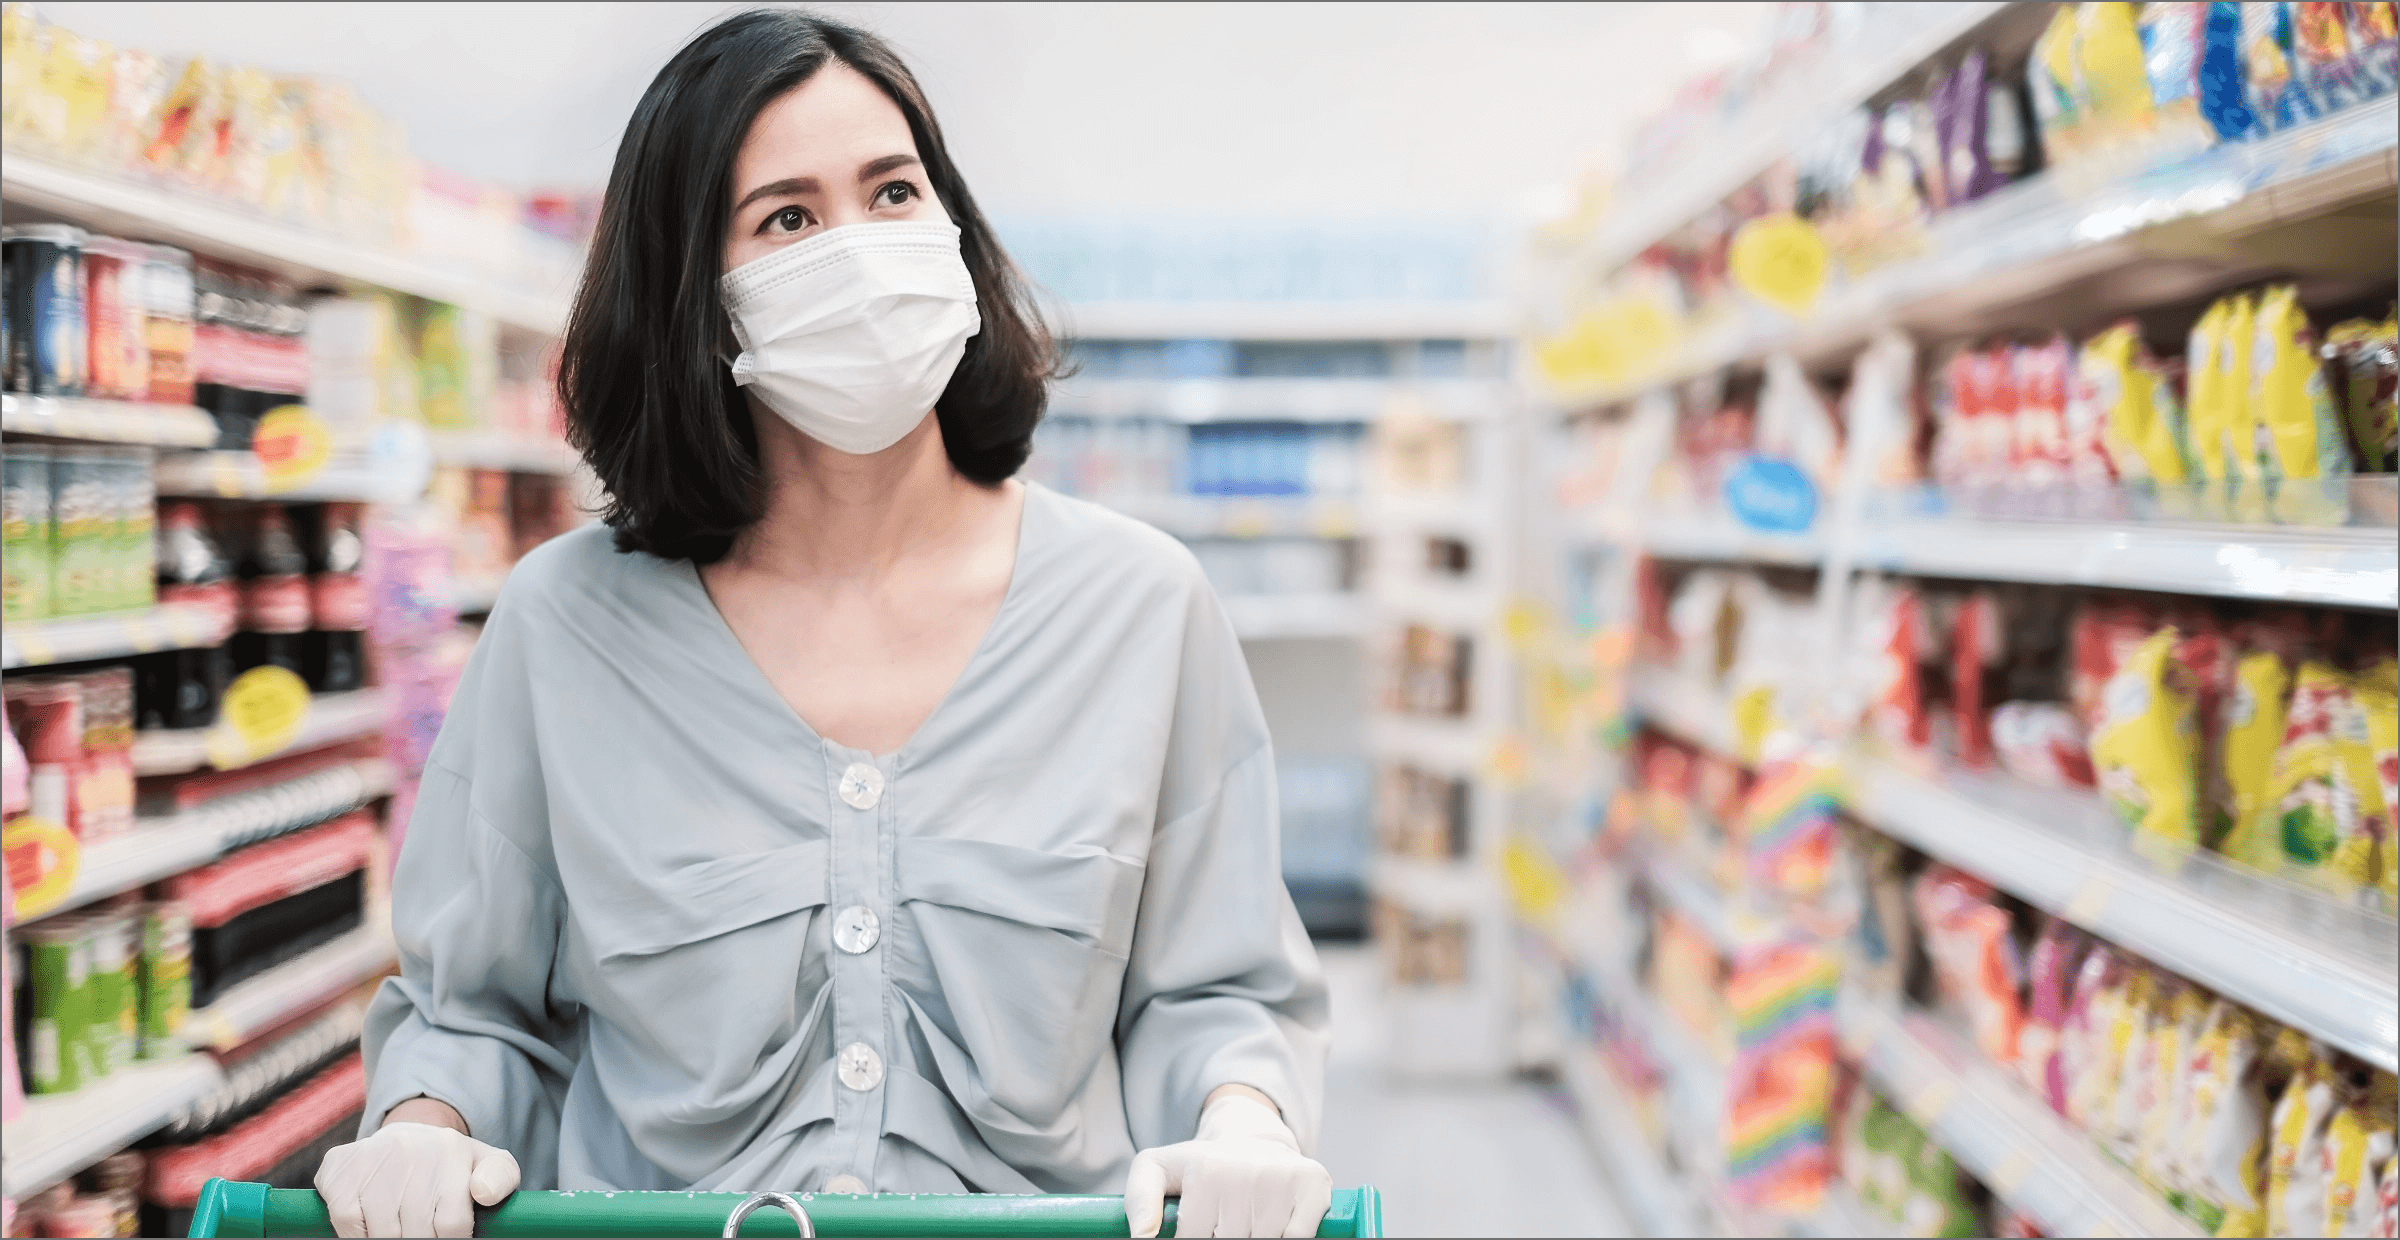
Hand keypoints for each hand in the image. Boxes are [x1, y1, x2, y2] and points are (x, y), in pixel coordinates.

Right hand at [315, 1118, 519, 1236]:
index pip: (453, 1224)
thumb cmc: (450, 1166)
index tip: (447, 1236)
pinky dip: (360, 1236)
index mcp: (452, 1150)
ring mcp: (371, 1158)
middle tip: (422, 1232)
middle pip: (417, 1233)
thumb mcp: (487, 1165)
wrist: (404, 1136)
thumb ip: (500, 1179)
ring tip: (401, 1228)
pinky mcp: (338, 1169)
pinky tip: (373, 1222)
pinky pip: (350, 1226)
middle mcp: (411, 1149)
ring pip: (384, 1234)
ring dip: (393, 1239)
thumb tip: (485, 1193)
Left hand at [1124, 1091, 1330, 1237]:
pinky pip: (1298, 1239)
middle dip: (1225, 1238)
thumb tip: (1141, 1237)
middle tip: (1226, 1221)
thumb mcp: (1157, 1169)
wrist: (1253, 1139)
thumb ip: (1139, 1199)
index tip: (1205, 1228)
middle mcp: (1245, 1172)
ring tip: (1248, 1219)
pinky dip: (1287, 1237)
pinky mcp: (1313, 1185)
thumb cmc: (1201, 1166)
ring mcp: (1282, 1178)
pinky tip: (1275, 1222)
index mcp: (1206, 1172)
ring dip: (1254, 1237)